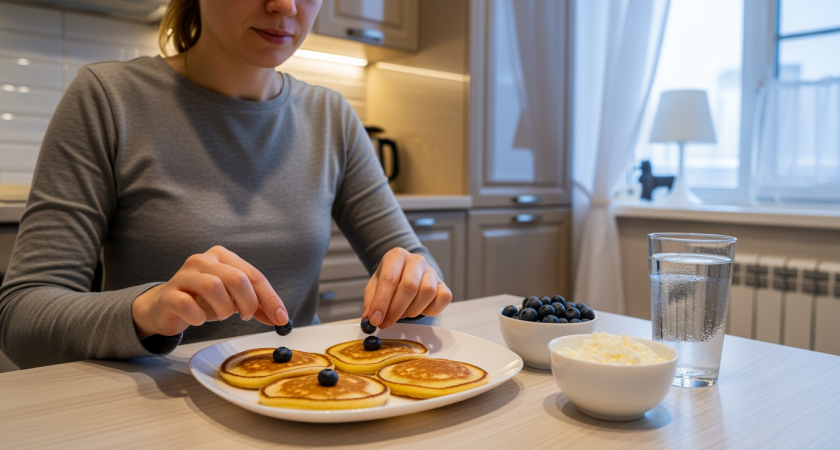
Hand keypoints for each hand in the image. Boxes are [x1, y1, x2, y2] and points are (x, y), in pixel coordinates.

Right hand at [131, 246, 287, 339]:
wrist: (165, 307)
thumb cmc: (202, 300)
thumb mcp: (232, 299)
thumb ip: (256, 306)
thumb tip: (280, 319)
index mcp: (222, 256)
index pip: (253, 275)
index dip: (270, 298)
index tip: (280, 318)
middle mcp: (203, 260)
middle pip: (237, 279)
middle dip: (248, 303)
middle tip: (245, 316)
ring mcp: (184, 275)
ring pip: (214, 288)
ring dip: (224, 309)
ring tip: (220, 315)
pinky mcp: (168, 294)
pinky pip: (188, 305)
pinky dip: (199, 317)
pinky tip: (199, 319)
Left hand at [362, 248, 451, 328]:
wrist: (406, 275)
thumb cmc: (390, 281)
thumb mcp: (374, 288)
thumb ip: (371, 303)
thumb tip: (369, 319)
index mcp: (396, 256)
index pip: (389, 279)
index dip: (381, 302)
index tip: (375, 320)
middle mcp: (416, 260)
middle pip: (409, 286)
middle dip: (396, 309)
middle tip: (386, 323)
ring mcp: (432, 271)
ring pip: (427, 292)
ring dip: (412, 310)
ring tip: (403, 312)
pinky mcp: (443, 284)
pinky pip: (442, 299)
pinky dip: (430, 310)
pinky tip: (419, 309)